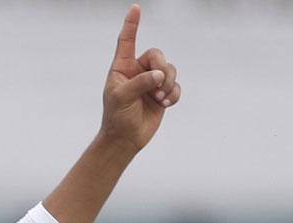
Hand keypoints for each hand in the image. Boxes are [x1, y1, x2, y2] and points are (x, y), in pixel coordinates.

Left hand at [100, 4, 180, 154]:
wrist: (125, 139)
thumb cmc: (116, 117)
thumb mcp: (122, 98)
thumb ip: (140, 83)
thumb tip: (160, 75)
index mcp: (122, 68)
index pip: (127, 42)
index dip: (131, 25)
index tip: (135, 8)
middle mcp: (138, 71)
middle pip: (157, 55)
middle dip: (161, 67)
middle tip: (159, 83)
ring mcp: (151, 82)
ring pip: (170, 70)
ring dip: (169, 83)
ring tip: (160, 98)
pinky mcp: (162, 94)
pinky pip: (176, 86)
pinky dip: (173, 94)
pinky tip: (166, 103)